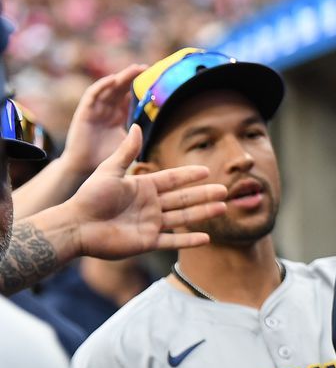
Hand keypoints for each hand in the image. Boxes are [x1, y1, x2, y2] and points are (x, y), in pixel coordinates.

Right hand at [60, 64, 147, 176]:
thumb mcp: (128, 145)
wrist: (84, 166)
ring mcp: (96, 109)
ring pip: (109, 88)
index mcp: (117, 116)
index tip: (153, 79)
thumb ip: (140, 138)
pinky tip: (113, 79)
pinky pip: (93, 94)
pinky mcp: (85, 111)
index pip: (128, 97)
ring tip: (134, 69)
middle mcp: (106, 109)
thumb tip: (163, 141)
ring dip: (120, 77)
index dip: (138, 87)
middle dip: (131, 77)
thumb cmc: (105, 157)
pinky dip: (102, 85)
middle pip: (120, 88)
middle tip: (146, 68)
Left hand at [69, 125, 227, 257]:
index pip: (172, 179)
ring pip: (183, 217)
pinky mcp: (148, 242)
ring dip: (203, 213)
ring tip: (222, 207)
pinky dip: (189, 240)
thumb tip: (136, 126)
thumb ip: (126, 152)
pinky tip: (206, 237)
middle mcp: (150, 205)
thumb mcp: (109, 170)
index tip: (206, 171)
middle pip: (183, 198)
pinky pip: (173, 241)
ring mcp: (151, 224)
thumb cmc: (89, 196)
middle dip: (204, 194)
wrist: (77, 225)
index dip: (189, 175)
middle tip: (224, 190)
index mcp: (142, 186)